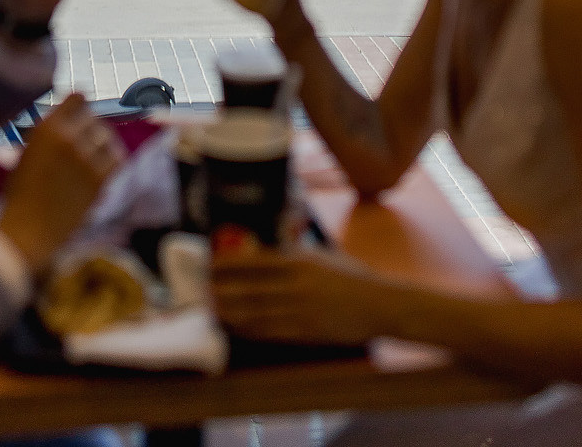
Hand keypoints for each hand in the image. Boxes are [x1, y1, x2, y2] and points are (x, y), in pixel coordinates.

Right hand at [0, 93, 123, 274]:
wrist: (26, 230)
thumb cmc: (21, 193)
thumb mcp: (29, 151)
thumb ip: (50, 132)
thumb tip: (70, 120)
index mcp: (47, 126)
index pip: (78, 97)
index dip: (80, 106)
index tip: (79, 115)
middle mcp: (68, 137)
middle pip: (94, 118)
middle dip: (89, 128)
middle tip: (84, 142)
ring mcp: (85, 158)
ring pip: (107, 137)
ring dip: (101, 144)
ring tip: (93, 156)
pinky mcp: (98, 180)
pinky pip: (117, 158)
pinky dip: (113, 159)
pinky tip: (104, 166)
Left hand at [211, 246, 385, 345]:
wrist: (379, 305)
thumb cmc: (351, 277)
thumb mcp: (322, 256)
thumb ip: (295, 252)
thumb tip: (266, 249)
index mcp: (300, 261)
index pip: (255, 263)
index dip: (230, 266)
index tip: (211, 265)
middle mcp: (296, 284)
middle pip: (249, 289)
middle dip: (223, 291)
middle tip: (203, 291)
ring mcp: (301, 310)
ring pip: (256, 312)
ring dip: (230, 312)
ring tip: (212, 309)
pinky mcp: (306, 332)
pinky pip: (270, 331)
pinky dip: (249, 329)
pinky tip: (236, 328)